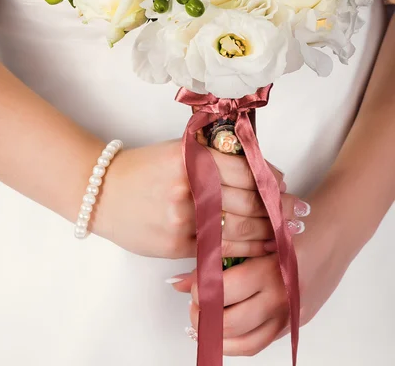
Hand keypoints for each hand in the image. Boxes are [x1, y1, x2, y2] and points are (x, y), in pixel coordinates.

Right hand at [93, 139, 286, 258]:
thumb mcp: (177, 151)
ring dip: (269, 229)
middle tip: (297, 210)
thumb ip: (212, 158)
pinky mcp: (178, 243)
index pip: (245, 169)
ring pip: (239, 227)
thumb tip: (256, 172)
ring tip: (287, 229)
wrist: (103, 192)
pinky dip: (246, 249)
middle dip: (278, 207)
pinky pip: (220, 248)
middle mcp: (189, 185)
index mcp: (191, 157)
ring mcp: (183, 217)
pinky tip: (262, 246)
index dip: (271, 179)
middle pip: (248, 200)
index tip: (283, 184)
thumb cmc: (144, 168)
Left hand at [181, 192, 349, 356]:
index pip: (223, 291)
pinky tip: (224, 331)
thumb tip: (178, 281)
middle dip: (204, 316)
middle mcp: (283, 297)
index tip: (190, 284)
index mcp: (272, 269)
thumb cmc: (296, 223)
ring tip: (203, 320)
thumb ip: (220, 253)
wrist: (336, 231)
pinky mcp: (296, 322)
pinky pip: (262, 343)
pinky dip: (238, 342)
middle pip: (231, 322)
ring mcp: (291, 314)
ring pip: (245, 342)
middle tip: (194, 304)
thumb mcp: (258, 231)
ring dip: (218, 336)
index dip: (200, 290)